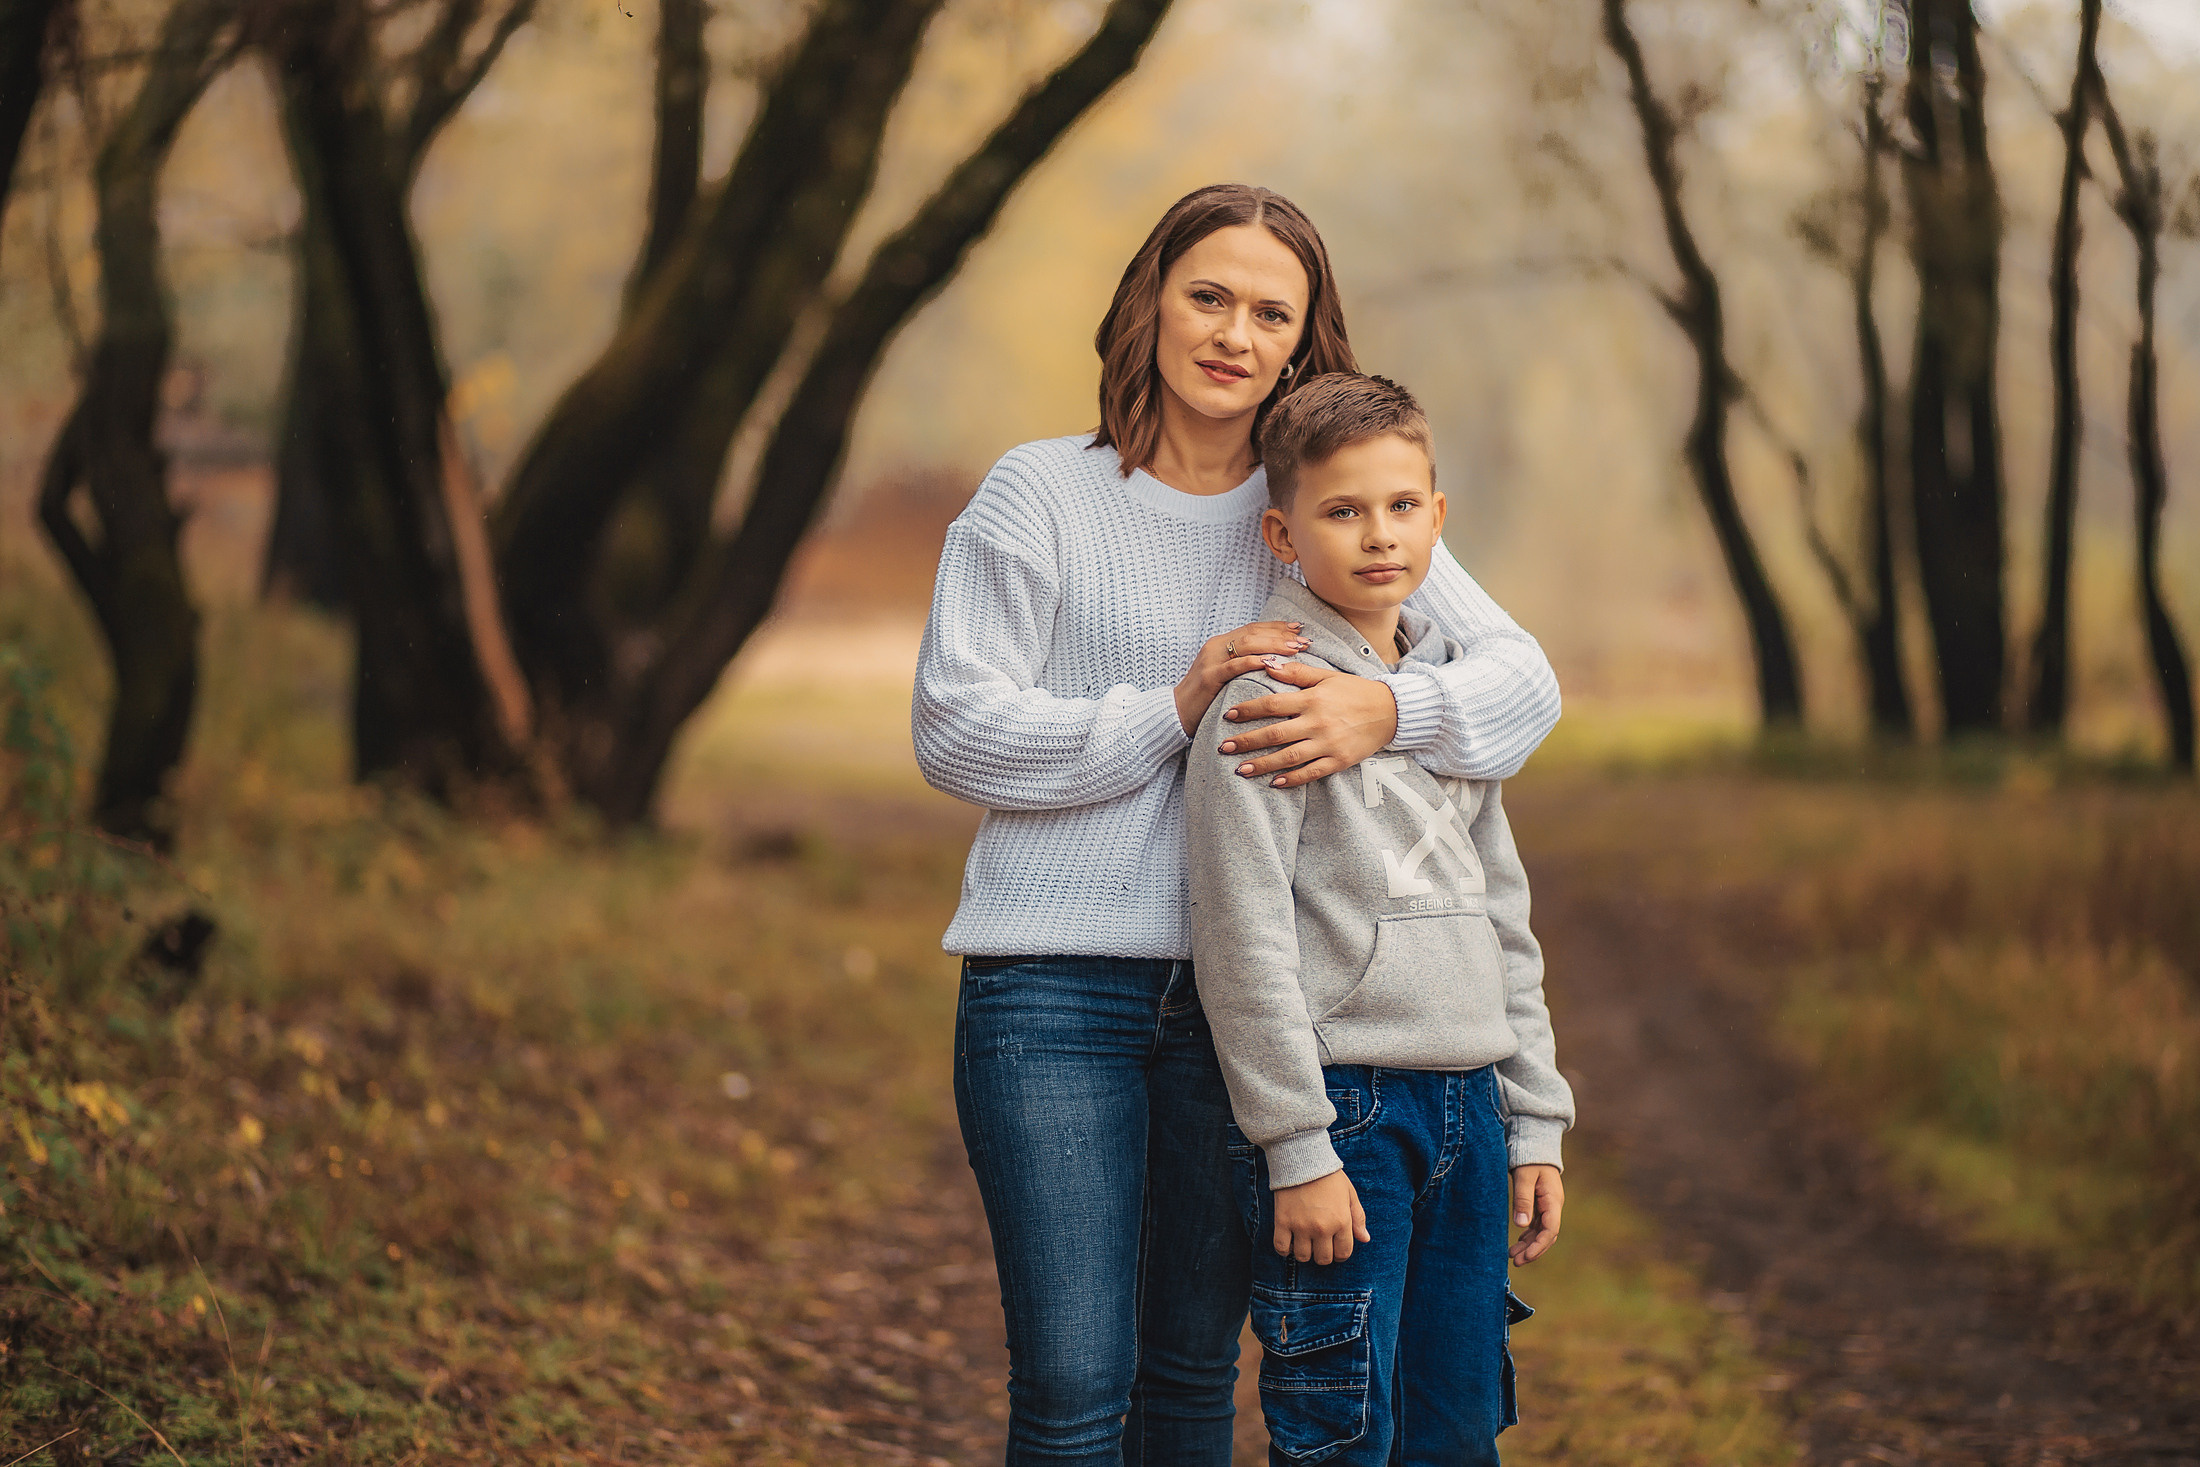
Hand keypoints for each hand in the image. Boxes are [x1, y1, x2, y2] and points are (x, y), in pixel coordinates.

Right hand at [1174, 621, 1308, 734]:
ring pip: (1246, 644)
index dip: (1277, 627)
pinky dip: (1254, 662)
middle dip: (1280, 634)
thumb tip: (1274, 663)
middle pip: (1253, 632)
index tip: (1299, 628)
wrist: (1176, 713)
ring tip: (1295, 648)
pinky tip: (1272, 663)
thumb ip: (1243, 666)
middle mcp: (1215, 647)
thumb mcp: (1225, 676)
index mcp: (1220, 644)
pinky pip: (1234, 666)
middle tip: (1304, 639)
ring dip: (1273, 645)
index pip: (1253, 629)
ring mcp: (1211, 660)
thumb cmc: (1206, 698)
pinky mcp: (1209, 676)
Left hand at [1219, 664, 1398, 786]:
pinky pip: (1311, 773)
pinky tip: (1274, 783)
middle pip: (1275, 734)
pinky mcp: (1339, 761)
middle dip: (1247, 742)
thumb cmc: (1355, 691)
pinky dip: (1292, 779)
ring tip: (1240, 770)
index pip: (1273, 704)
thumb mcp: (1327, 676)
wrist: (1392, 711)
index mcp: (1313, 699)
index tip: (1229, 715)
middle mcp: (1318, 723)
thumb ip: (1297, 672)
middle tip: (1224, 747)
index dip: (1249, 710)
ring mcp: (1329, 744)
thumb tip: (1266, 663)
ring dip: (1262, 765)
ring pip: (1289, 757)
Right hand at [1273, 1169, 1370, 1264]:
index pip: (1343, 1253)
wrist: (1303, 1159)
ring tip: (1304, 1243)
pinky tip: (1289, 1242)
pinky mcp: (1283, 1222)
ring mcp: (1301, 1226)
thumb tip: (1365, 1239)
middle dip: (1323, 1255)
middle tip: (1319, 1245)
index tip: (1335, 1248)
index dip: (1340, 1254)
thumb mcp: (1350, 1194)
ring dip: (1305, 1253)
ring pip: (1303, 1256)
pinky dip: (1285, 1250)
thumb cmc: (1329, 1177)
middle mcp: (1322, 1228)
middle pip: (1323, 1259)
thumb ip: (1358, 1218)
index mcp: (1341, 1221)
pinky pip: (1282, 1248)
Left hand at [1508, 1164, 1562, 1265]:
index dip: (1538, 1246)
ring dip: (1529, 1245)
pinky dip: (1528, 1236)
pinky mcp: (1540, 1204)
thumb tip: (1521, 1225)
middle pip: (1547, 1235)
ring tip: (1512, 1256)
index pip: (1550, 1230)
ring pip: (1541, 1232)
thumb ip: (1523, 1200)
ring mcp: (1548, 1206)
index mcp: (1553, 1200)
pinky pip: (1536, 1225)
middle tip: (1515, 1261)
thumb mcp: (1524, 1177)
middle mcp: (1553, 1206)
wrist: (1535, 1145)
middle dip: (1533, 1250)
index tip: (1525, 1257)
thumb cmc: (1529, 1158)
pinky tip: (1518, 1243)